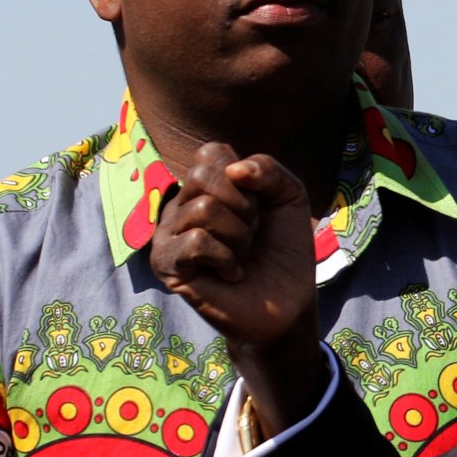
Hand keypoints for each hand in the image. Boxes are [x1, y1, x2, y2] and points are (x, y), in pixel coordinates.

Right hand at [152, 143, 329, 427]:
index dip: (247, 177)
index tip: (260, 206)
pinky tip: (230, 274)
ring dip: (239, 236)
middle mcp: (181, 205)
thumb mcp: (290, 197)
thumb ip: (270, 170)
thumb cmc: (284, 249)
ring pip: (203, 208)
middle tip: (252, 233)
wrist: (287, 303)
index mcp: (205, 187)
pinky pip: (195, 241)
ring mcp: (169, 234)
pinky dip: (226, 258)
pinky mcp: (166, 264)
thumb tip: (234, 169)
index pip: (211, 152)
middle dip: (245, 206)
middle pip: (204, 175)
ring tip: (242, 256)